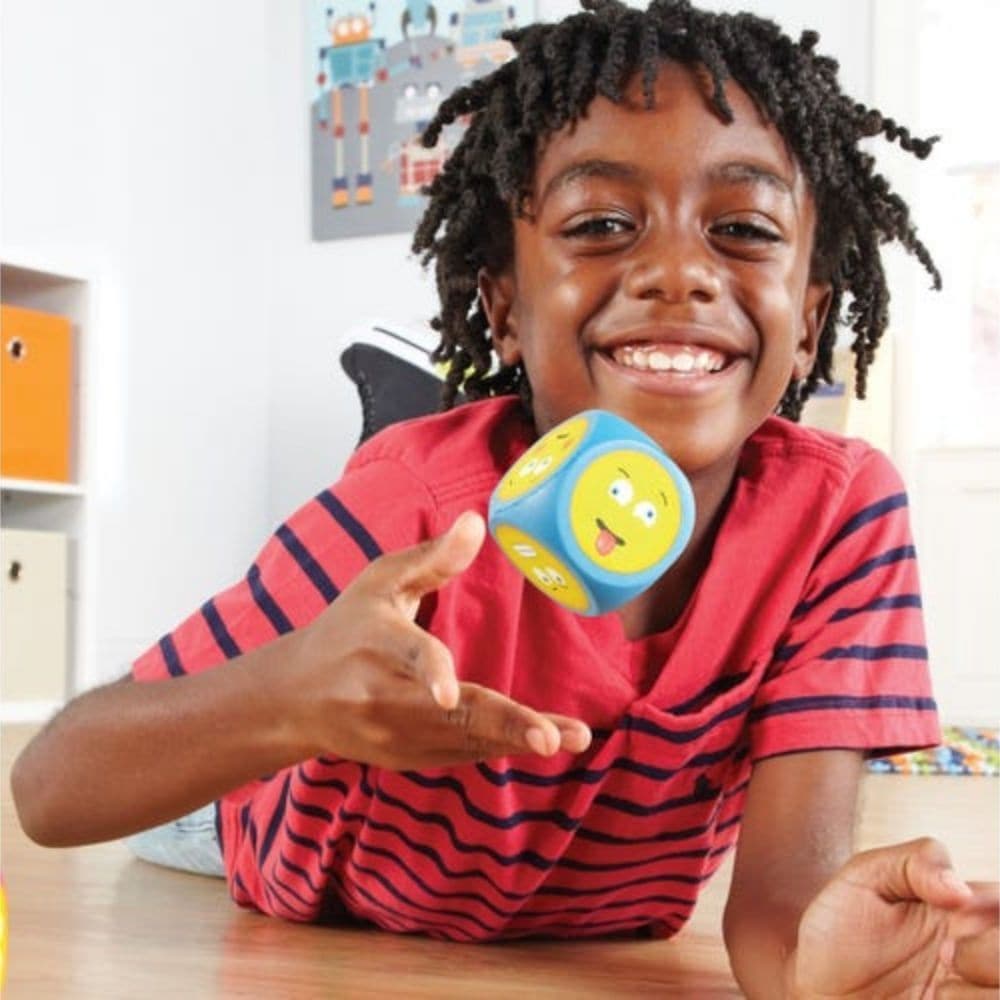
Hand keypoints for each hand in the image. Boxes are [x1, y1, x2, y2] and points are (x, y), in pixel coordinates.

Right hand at [283, 511, 591, 767]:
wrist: (294, 698)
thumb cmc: (346, 627)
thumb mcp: (380, 581)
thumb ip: (432, 557)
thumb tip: (478, 522)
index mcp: (378, 642)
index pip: (409, 657)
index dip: (431, 675)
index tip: (449, 695)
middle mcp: (382, 696)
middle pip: (450, 716)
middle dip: (505, 726)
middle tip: (553, 739)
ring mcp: (393, 736)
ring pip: (463, 741)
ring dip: (517, 741)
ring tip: (573, 740)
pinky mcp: (405, 759)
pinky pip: (460, 752)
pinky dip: (499, 745)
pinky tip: (540, 738)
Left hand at [789, 837, 996, 998]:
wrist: (814, 990)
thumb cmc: (840, 928)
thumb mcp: (865, 877)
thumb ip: (914, 862)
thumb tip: (962, 889)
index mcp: (966, 909)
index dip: (991, 907)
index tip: (958, 910)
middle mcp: (980, 952)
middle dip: (993, 954)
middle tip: (946, 955)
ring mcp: (971, 990)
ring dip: (985, 992)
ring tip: (939, 991)